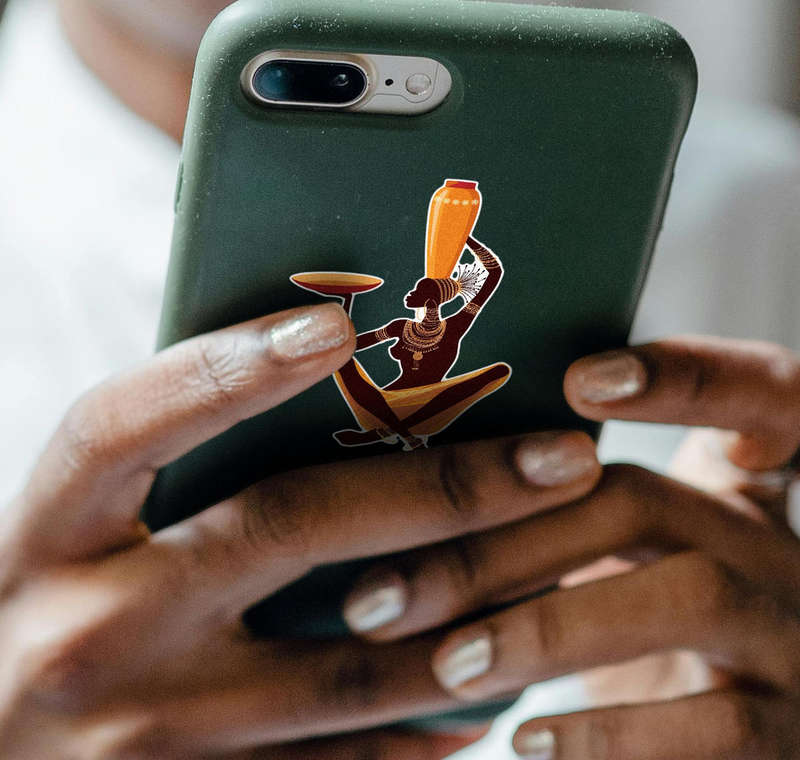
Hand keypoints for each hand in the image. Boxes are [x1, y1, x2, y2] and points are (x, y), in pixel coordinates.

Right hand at [0, 302, 601, 758]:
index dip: (230, 364)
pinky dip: (422, 727)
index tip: (339, 321)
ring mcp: (142, 738)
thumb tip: (314, 392)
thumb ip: (170, 475)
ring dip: (471, 616)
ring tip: (569, 563)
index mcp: (48, 533)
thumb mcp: (72, 537)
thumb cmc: (41, 620)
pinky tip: (490, 690)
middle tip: (563, 456)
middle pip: (287, 529)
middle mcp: (86, 630)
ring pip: (345, 669)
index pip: (131, 420)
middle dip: (445, 489)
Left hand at [341, 337, 799, 758]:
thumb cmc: (649, 617)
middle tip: (383, 592)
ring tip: (447, 664)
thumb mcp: (631, 554)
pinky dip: (610, 734)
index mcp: (737, 485)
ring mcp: (792, 633)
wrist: (740, 732)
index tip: (581, 380)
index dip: (686, 374)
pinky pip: (716, 727)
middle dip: (507, 539)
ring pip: (687, 595)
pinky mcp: (790, 731)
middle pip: (644, 499)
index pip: (754, 391)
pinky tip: (526, 741)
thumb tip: (410, 486)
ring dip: (549, 627)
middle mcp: (771, 543)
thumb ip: (566, 509)